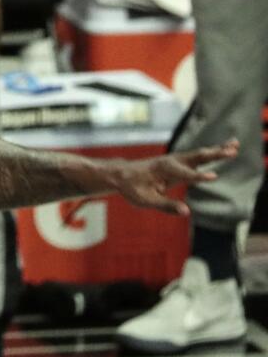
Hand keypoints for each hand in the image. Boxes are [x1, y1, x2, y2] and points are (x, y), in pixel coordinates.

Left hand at [112, 139, 237, 214]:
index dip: (198, 177)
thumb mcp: (145, 201)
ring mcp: (175, 160)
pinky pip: (198, 156)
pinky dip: (213, 151)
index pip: (184, 174)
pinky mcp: (177, 162)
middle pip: (195, 158)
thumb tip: (186, 211)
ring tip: (236, 145)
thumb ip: (166, 205)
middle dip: (214, 155)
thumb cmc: (132, 188)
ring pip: (199, 154)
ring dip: (218, 149)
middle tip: (232, 151)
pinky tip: (227, 148)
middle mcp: (171, 162)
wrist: (121, 175)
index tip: (213, 176)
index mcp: (162, 171)